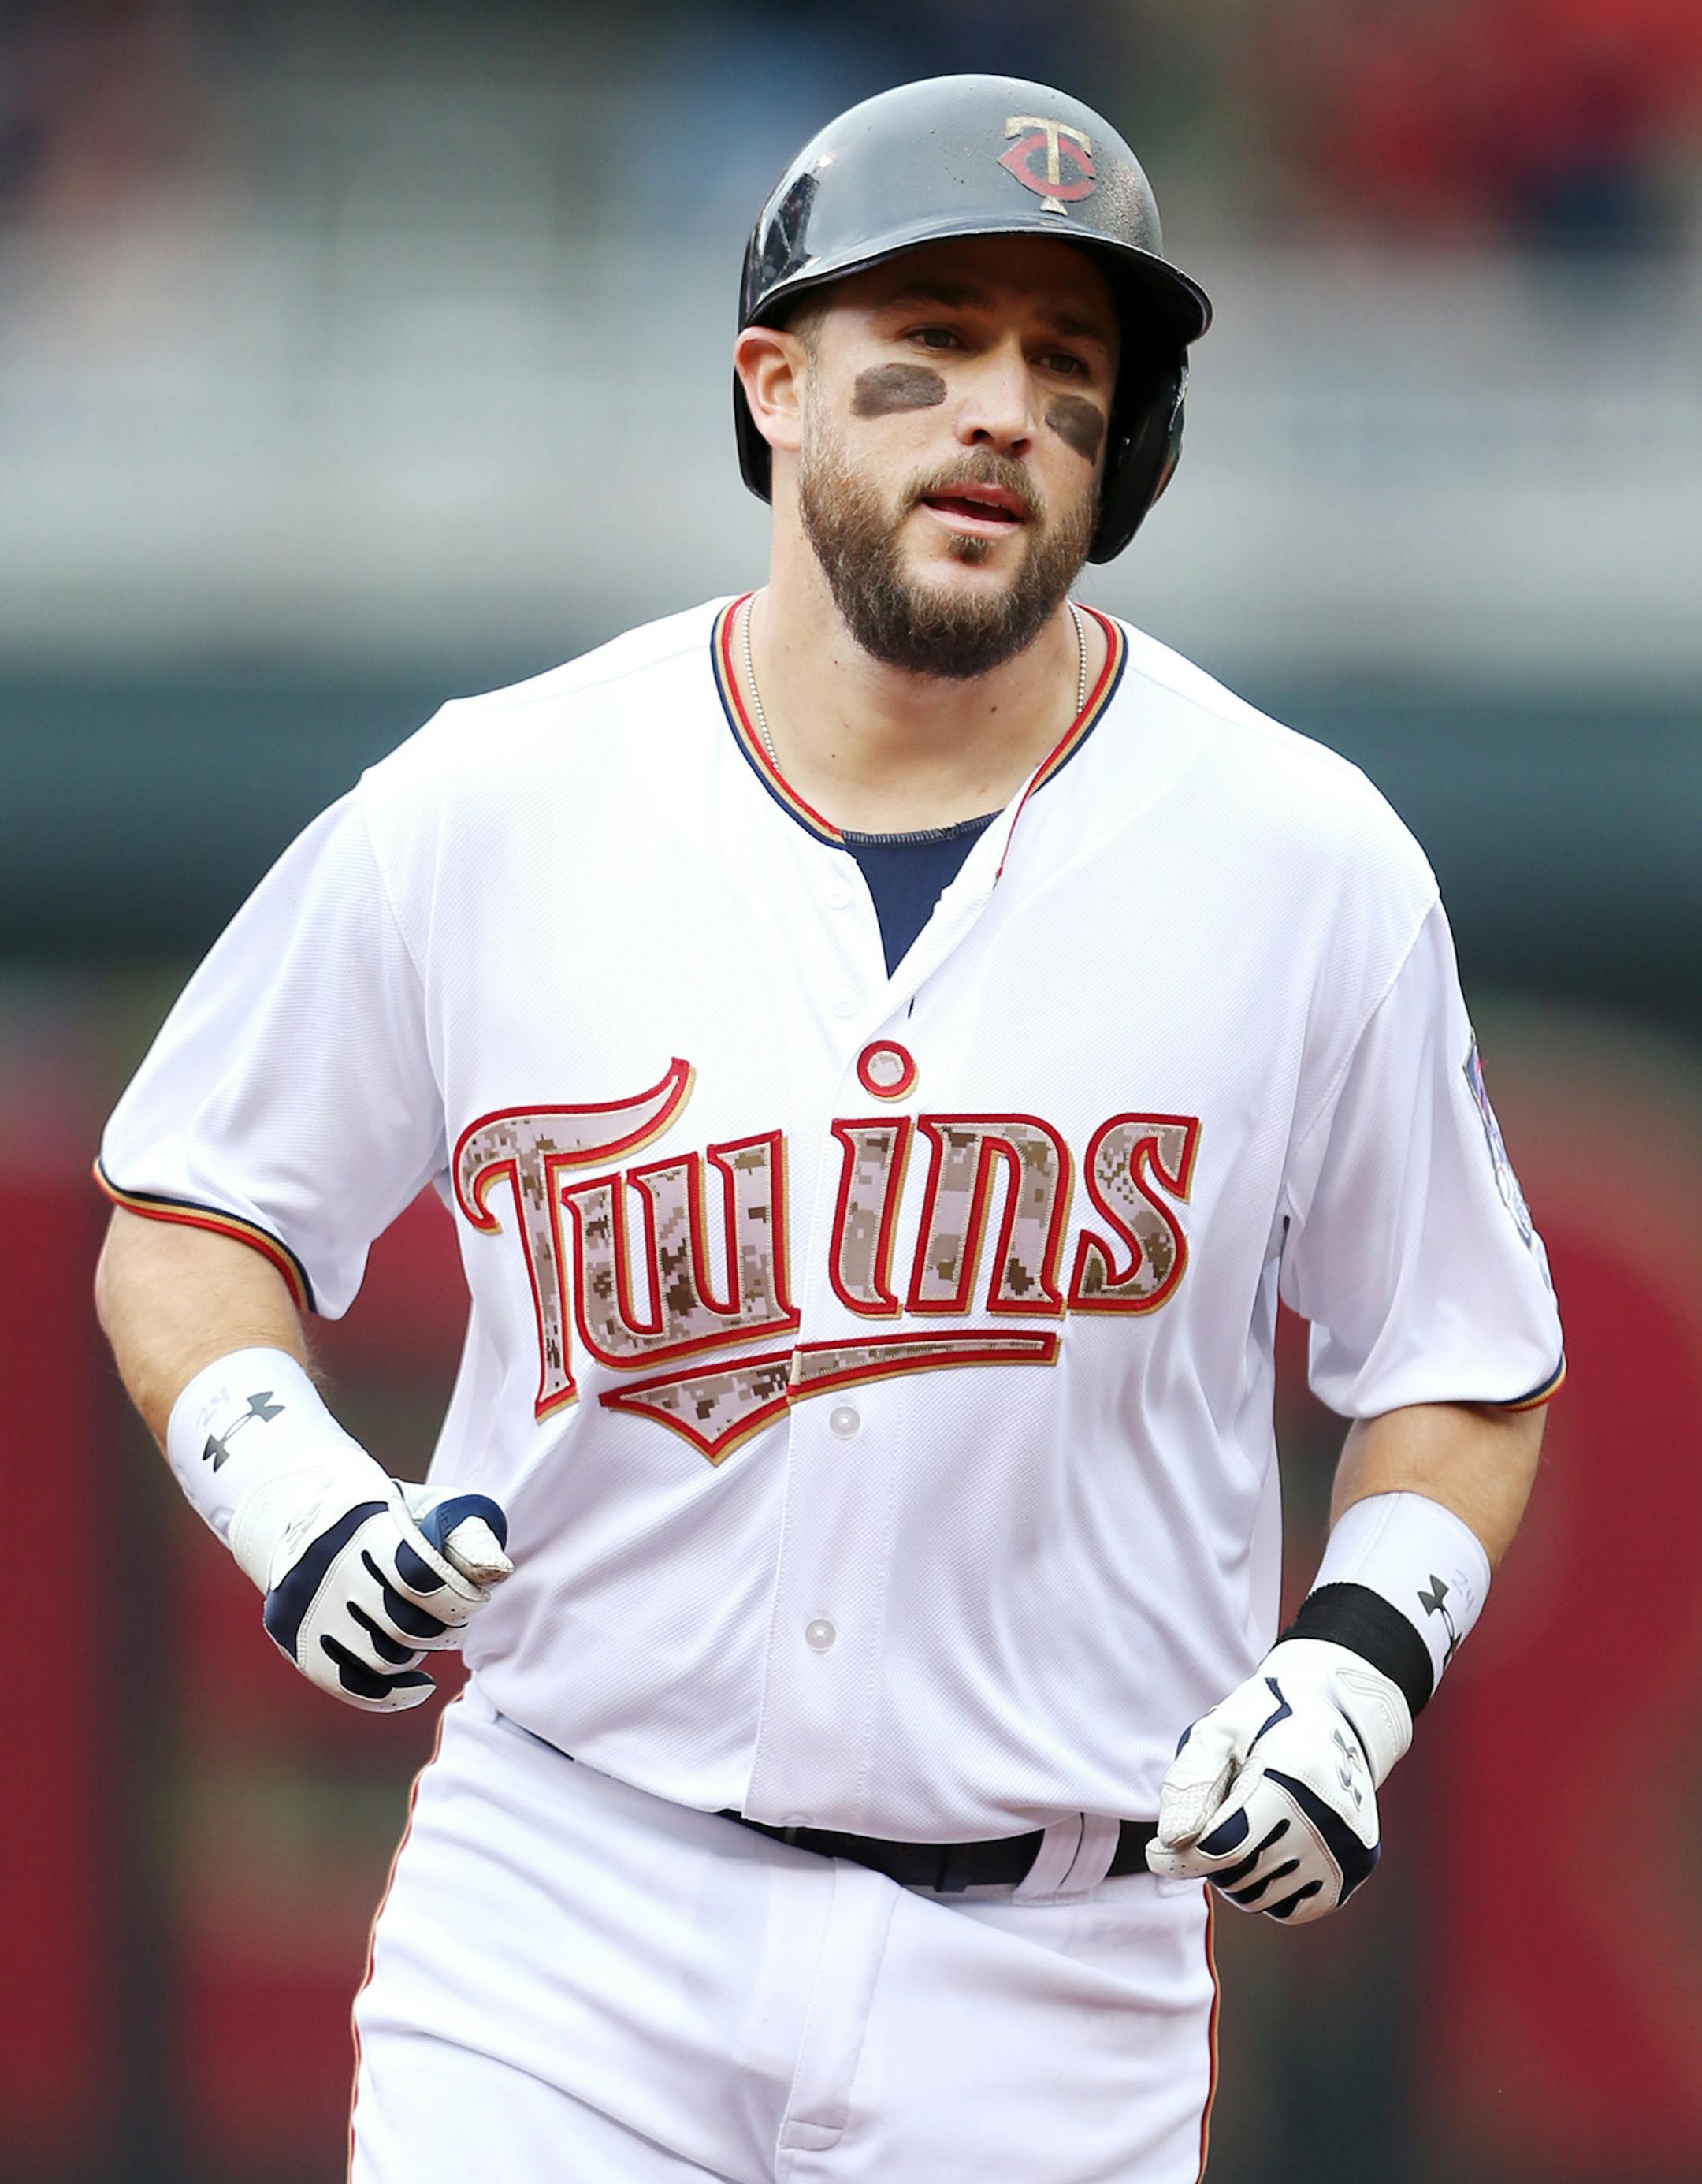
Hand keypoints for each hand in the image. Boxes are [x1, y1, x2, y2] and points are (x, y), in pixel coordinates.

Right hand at [229, 1444, 511, 1713]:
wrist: (306, 1516)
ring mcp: (309, 1612)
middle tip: (456, 1615)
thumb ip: (466, 1537)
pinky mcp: (298, 1643)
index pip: (421, 1579)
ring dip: (419, 1654)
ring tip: (428, 1632)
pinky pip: (348, 1686)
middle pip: (405, 1627)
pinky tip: (420, 1687)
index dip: (460, 1598)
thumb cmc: (389, 1516)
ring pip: (382, 1660)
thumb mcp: (428, 1507)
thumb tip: (497, 1573)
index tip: (474, 1596)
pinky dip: (391, 1695)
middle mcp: (330, 1572)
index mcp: (366, 1530)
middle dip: (445, 1627)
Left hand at [1144, 1638, 1411, 1923]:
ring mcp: (1348, 1850)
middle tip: (1212, 1819)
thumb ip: (1191, 1782)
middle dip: (1208, 1856)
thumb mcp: (1219, 1732)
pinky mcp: (1355, 1869)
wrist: (1336, 1717)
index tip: (1156, 1851)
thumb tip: (1172, 1841)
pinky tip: (1265, 1852)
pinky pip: (1293, 1909)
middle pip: (1238, 1877)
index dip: (1181, 1857)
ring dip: (1235, 1875)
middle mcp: (1329, 1822)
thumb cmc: (1262, 1723)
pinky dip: (1268, 1890)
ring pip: (1261, 1899)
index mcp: (1293, 1781)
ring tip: (1240, 1830)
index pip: (1225, 1847)